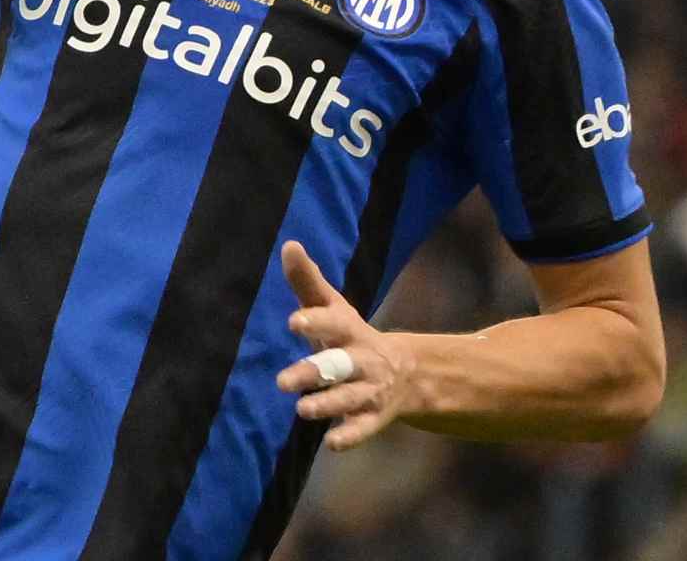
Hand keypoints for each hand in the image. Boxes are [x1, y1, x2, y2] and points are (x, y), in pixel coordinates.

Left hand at [275, 241, 415, 451]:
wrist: (404, 372)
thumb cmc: (351, 335)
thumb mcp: (333, 307)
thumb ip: (307, 281)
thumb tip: (289, 244)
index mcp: (349, 330)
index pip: (333, 322)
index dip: (316, 320)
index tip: (294, 321)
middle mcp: (361, 359)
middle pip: (338, 365)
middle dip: (313, 372)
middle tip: (281, 382)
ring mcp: (369, 389)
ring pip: (349, 398)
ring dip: (327, 404)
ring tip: (302, 410)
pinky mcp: (372, 417)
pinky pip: (363, 428)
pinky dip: (350, 435)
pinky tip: (332, 443)